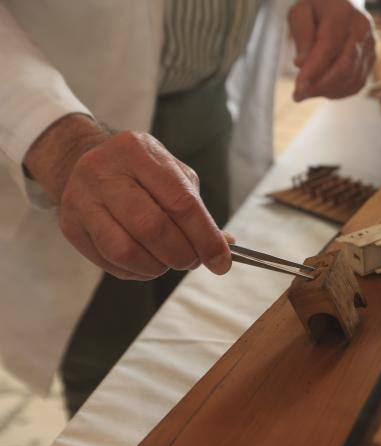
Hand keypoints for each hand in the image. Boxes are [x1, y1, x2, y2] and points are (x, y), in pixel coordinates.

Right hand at [23, 114, 231, 280]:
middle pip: (151, 228)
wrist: (85, 161)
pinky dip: (137, 271)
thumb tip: (223, 246)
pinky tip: (147, 261)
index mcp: (138, 152)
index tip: (221, 261)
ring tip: (169, 262)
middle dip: (182, 254)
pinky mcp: (70, 225)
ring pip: (125, 251)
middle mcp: (104, 171)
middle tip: (193, 261)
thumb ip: (198, 210)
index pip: (180, 202)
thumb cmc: (141, 172)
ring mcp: (81, 199)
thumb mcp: (173, 176)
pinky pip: (109, 262)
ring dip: (157, 267)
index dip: (205, 237)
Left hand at [289, 0, 375, 101]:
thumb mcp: (301, 12)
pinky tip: (323, 90)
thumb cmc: (317, 7)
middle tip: (299, 96)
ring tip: (308, 92)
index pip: (329, 46)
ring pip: (352, 78)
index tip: (298, 88)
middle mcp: (362, 29)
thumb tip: (301, 65)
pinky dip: (339, 92)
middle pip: (345, 66)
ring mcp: (370, 45)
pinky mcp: (371, 59)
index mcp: (343, 13)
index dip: (313, 70)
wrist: (343, 1)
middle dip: (320, 86)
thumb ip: (302, 35)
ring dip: (328, 91)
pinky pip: (357, 83)